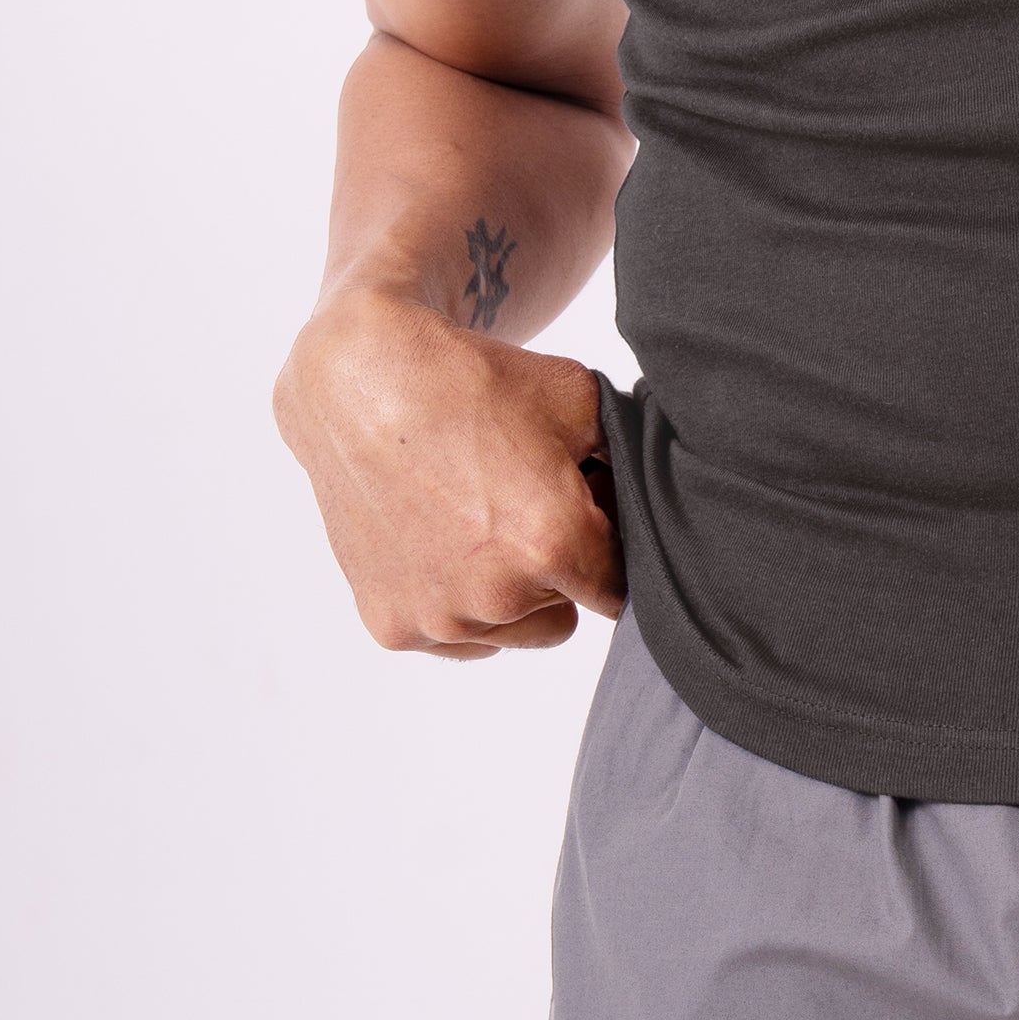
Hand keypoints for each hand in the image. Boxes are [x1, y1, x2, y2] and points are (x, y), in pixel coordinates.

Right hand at [273, 284, 623, 657]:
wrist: (362, 381)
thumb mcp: (580, 400)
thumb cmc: (474, 383)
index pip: (617, 588)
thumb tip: (656, 500)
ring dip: (508, 594)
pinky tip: (440, 539)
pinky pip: (455, 639)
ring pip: (510, 633)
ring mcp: (440, 618)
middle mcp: (498, 594)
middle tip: (526, 508)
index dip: (608, 548)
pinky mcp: (393, 626)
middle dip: (559, 574)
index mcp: (554, 543)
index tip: (587, 515)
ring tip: (480, 519)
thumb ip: (627, 462)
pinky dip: (455, 603)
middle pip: (566, 617)